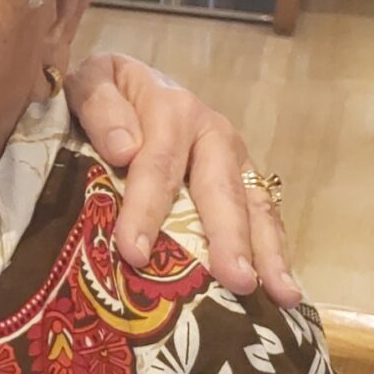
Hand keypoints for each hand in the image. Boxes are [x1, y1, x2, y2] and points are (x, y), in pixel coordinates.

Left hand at [65, 52, 299, 305]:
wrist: (130, 80)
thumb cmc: (105, 92)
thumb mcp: (90, 81)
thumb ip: (100, 106)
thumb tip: (124, 149)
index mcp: (172, 109)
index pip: (158, 165)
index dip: (146, 210)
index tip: (134, 253)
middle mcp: (213, 133)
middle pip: (222, 191)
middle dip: (230, 239)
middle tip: (237, 281)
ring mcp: (234, 158)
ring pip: (255, 206)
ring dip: (269, 252)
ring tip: (282, 294)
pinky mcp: (244, 179)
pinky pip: (262, 216)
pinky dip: (273, 252)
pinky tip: (282, 291)